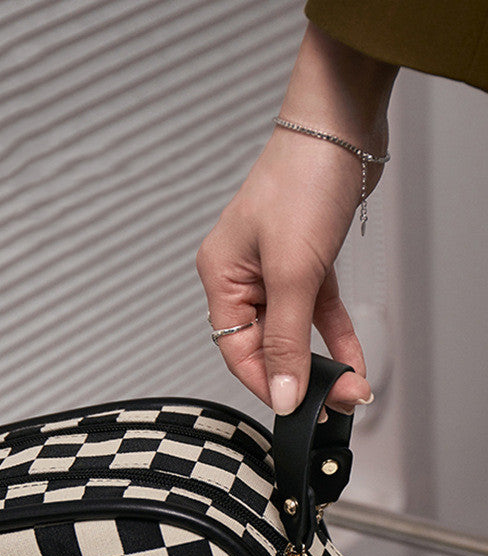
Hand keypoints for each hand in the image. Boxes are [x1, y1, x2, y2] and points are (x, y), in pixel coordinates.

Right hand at [197, 22, 396, 414]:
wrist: (341, 126)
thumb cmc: (301, 183)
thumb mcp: (292, 273)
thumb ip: (285, 339)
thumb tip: (283, 393)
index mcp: (220, 277)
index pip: (236, 349)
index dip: (267, 383)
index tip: (299, 411)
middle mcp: (242, 275)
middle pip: (265, 343)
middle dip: (301, 375)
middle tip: (336, 402)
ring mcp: (274, 267)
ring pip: (294, 329)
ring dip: (322, 359)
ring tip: (350, 387)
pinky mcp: (305, 259)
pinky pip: (316, 309)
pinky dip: (334, 332)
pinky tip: (351, 357)